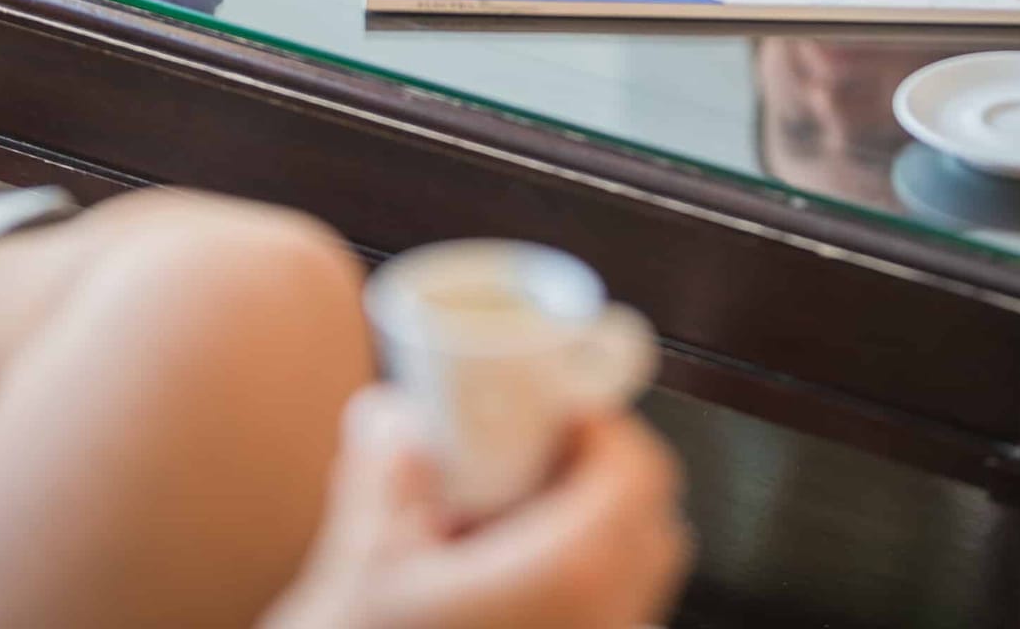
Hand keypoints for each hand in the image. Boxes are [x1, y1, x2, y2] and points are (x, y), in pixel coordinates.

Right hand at [262, 386, 690, 628]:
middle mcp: (607, 622)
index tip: (558, 410)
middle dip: (602, 476)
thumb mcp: (367, 554)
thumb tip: (392, 414)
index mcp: (572, 574)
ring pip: (639, 580)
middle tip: (537, 457)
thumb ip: (389, 469)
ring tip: (519, 527)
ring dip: (598, 535)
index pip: (640, 471)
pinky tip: (514, 587)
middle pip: (652, 522)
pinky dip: (585, 592)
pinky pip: (614, 622)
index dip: (605, 426)